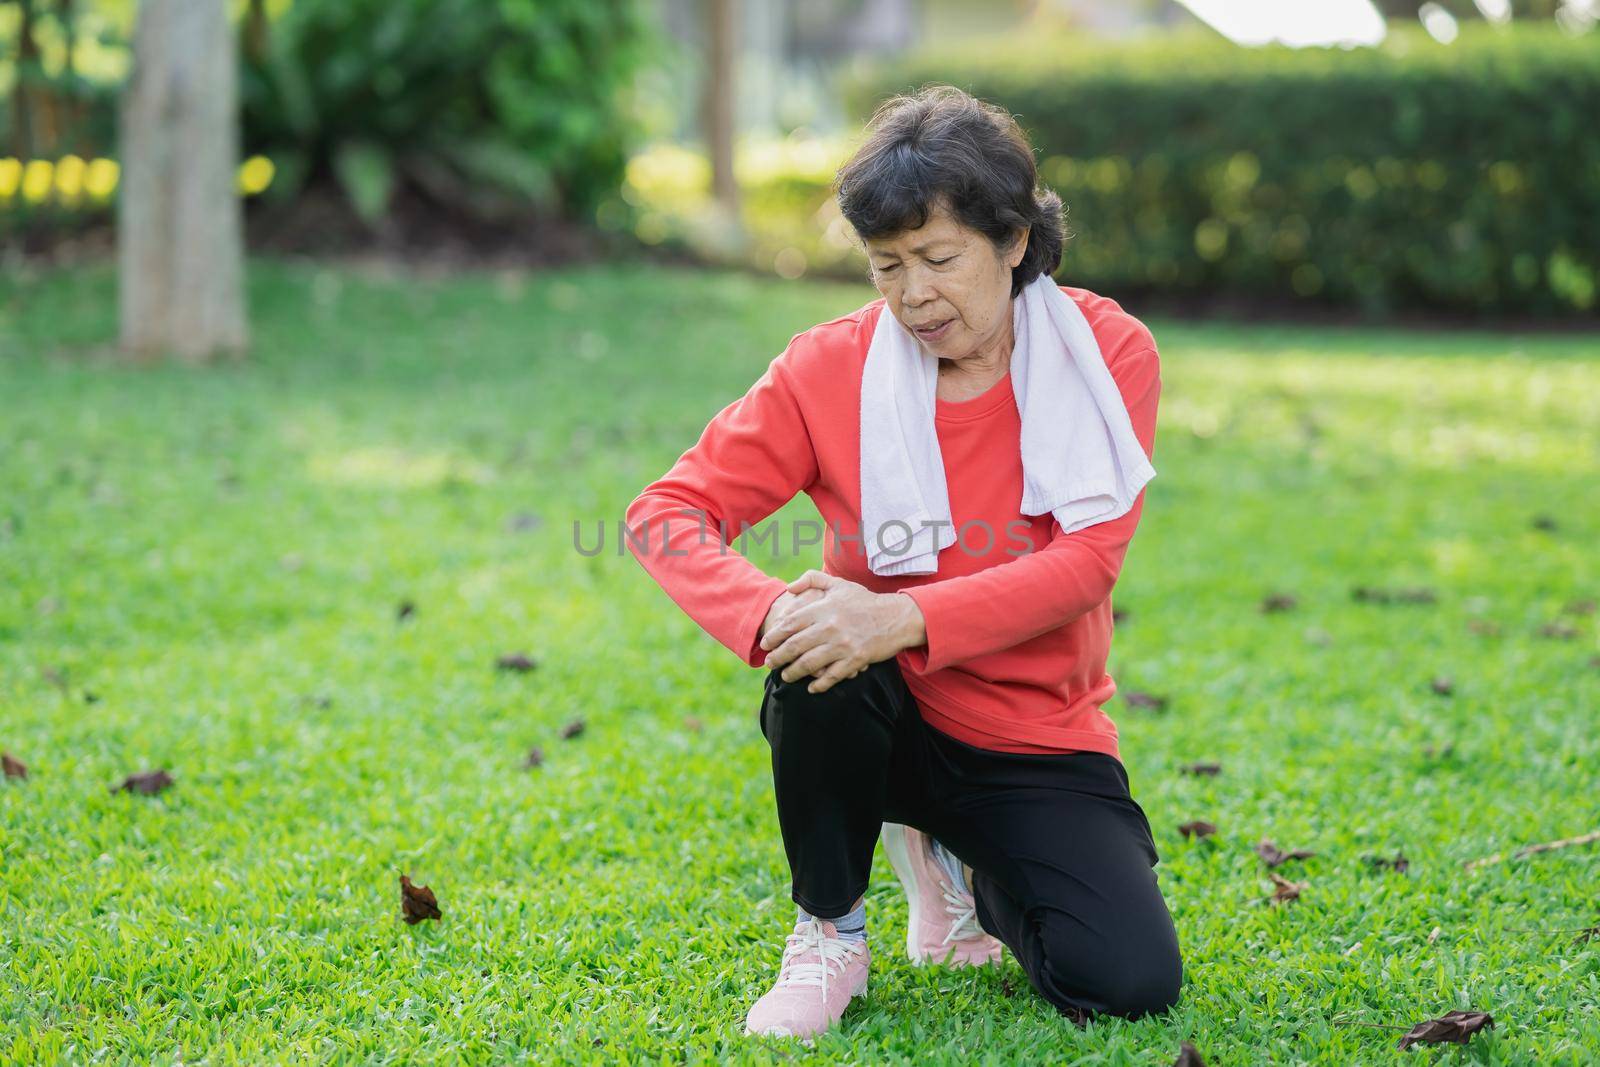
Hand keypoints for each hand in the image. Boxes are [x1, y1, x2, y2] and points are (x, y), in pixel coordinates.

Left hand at [759, 569, 925, 692]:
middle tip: (770, 663)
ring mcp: (842, 645)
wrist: (896, 617)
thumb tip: (789, 588)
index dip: (774, 636)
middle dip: (778, 657)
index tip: (765, 644)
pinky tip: (811, 687)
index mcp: (824, 608)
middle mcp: (830, 627)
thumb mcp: (839, 584)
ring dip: (793, 673)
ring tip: (786, 676)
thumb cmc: (865, 600)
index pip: (790, 624)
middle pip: (795, 646)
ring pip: (809, 663)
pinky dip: (819, 684)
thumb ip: (812, 579)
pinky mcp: (855, 660)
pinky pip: (832, 676)